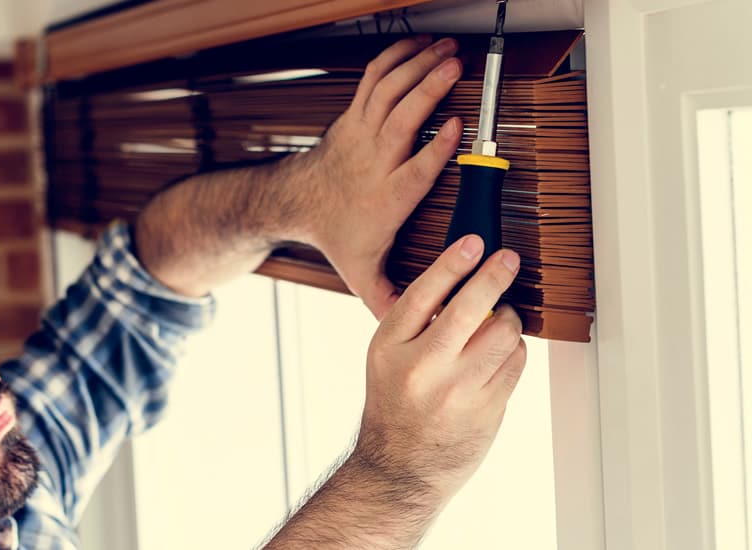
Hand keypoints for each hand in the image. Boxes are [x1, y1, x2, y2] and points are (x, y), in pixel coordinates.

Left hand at [287, 35, 463, 318]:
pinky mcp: (355, 115)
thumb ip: (391, 298)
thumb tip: (420, 326)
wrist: (298, 203)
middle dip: (427, 92)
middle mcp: (374, 160)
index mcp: (386, 197)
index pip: (413, 171)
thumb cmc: (337, 233)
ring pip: (388, 92)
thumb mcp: (363, 272)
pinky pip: (375, 79)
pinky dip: (397, 57)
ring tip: (449, 51)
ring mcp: (362, 133)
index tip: (456, 129)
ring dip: (417, 67)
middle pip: (401, 120)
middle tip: (455, 70)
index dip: (434, 149)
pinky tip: (422, 46)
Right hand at [355, 234, 526, 501]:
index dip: (452, 263)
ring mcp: (456, 390)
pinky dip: (514, 352)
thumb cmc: (394, 408)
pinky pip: (515, 364)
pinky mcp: (485, 409)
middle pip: (470, 308)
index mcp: (389, 348)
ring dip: (508, 321)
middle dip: (495, 276)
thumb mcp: (386, 360)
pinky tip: (501, 355)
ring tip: (500, 322)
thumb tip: (461, 283)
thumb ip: (414, 325)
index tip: (474, 242)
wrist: (399, 468)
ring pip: (502, 335)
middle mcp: (421, 367)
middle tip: (508, 260)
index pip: (424, 293)